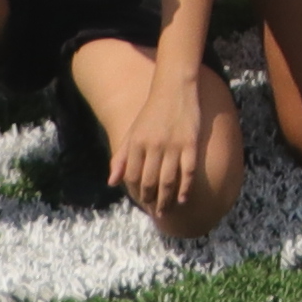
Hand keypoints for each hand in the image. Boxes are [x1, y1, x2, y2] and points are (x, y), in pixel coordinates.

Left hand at [110, 56, 212, 216]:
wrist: (174, 88)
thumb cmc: (151, 112)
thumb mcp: (132, 132)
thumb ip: (121, 157)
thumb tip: (112, 182)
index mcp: (136, 143)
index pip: (132, 177)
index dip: (135, 193)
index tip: (141, 203)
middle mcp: (153, 146)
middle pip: (149, 182)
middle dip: (150, 201)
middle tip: (154, 212)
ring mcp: (173, 145)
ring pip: (168, 180)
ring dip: (166, 200)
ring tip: (165, 211)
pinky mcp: (190, 143)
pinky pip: (187, 171)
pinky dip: (185, 188)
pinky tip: (182, 199)